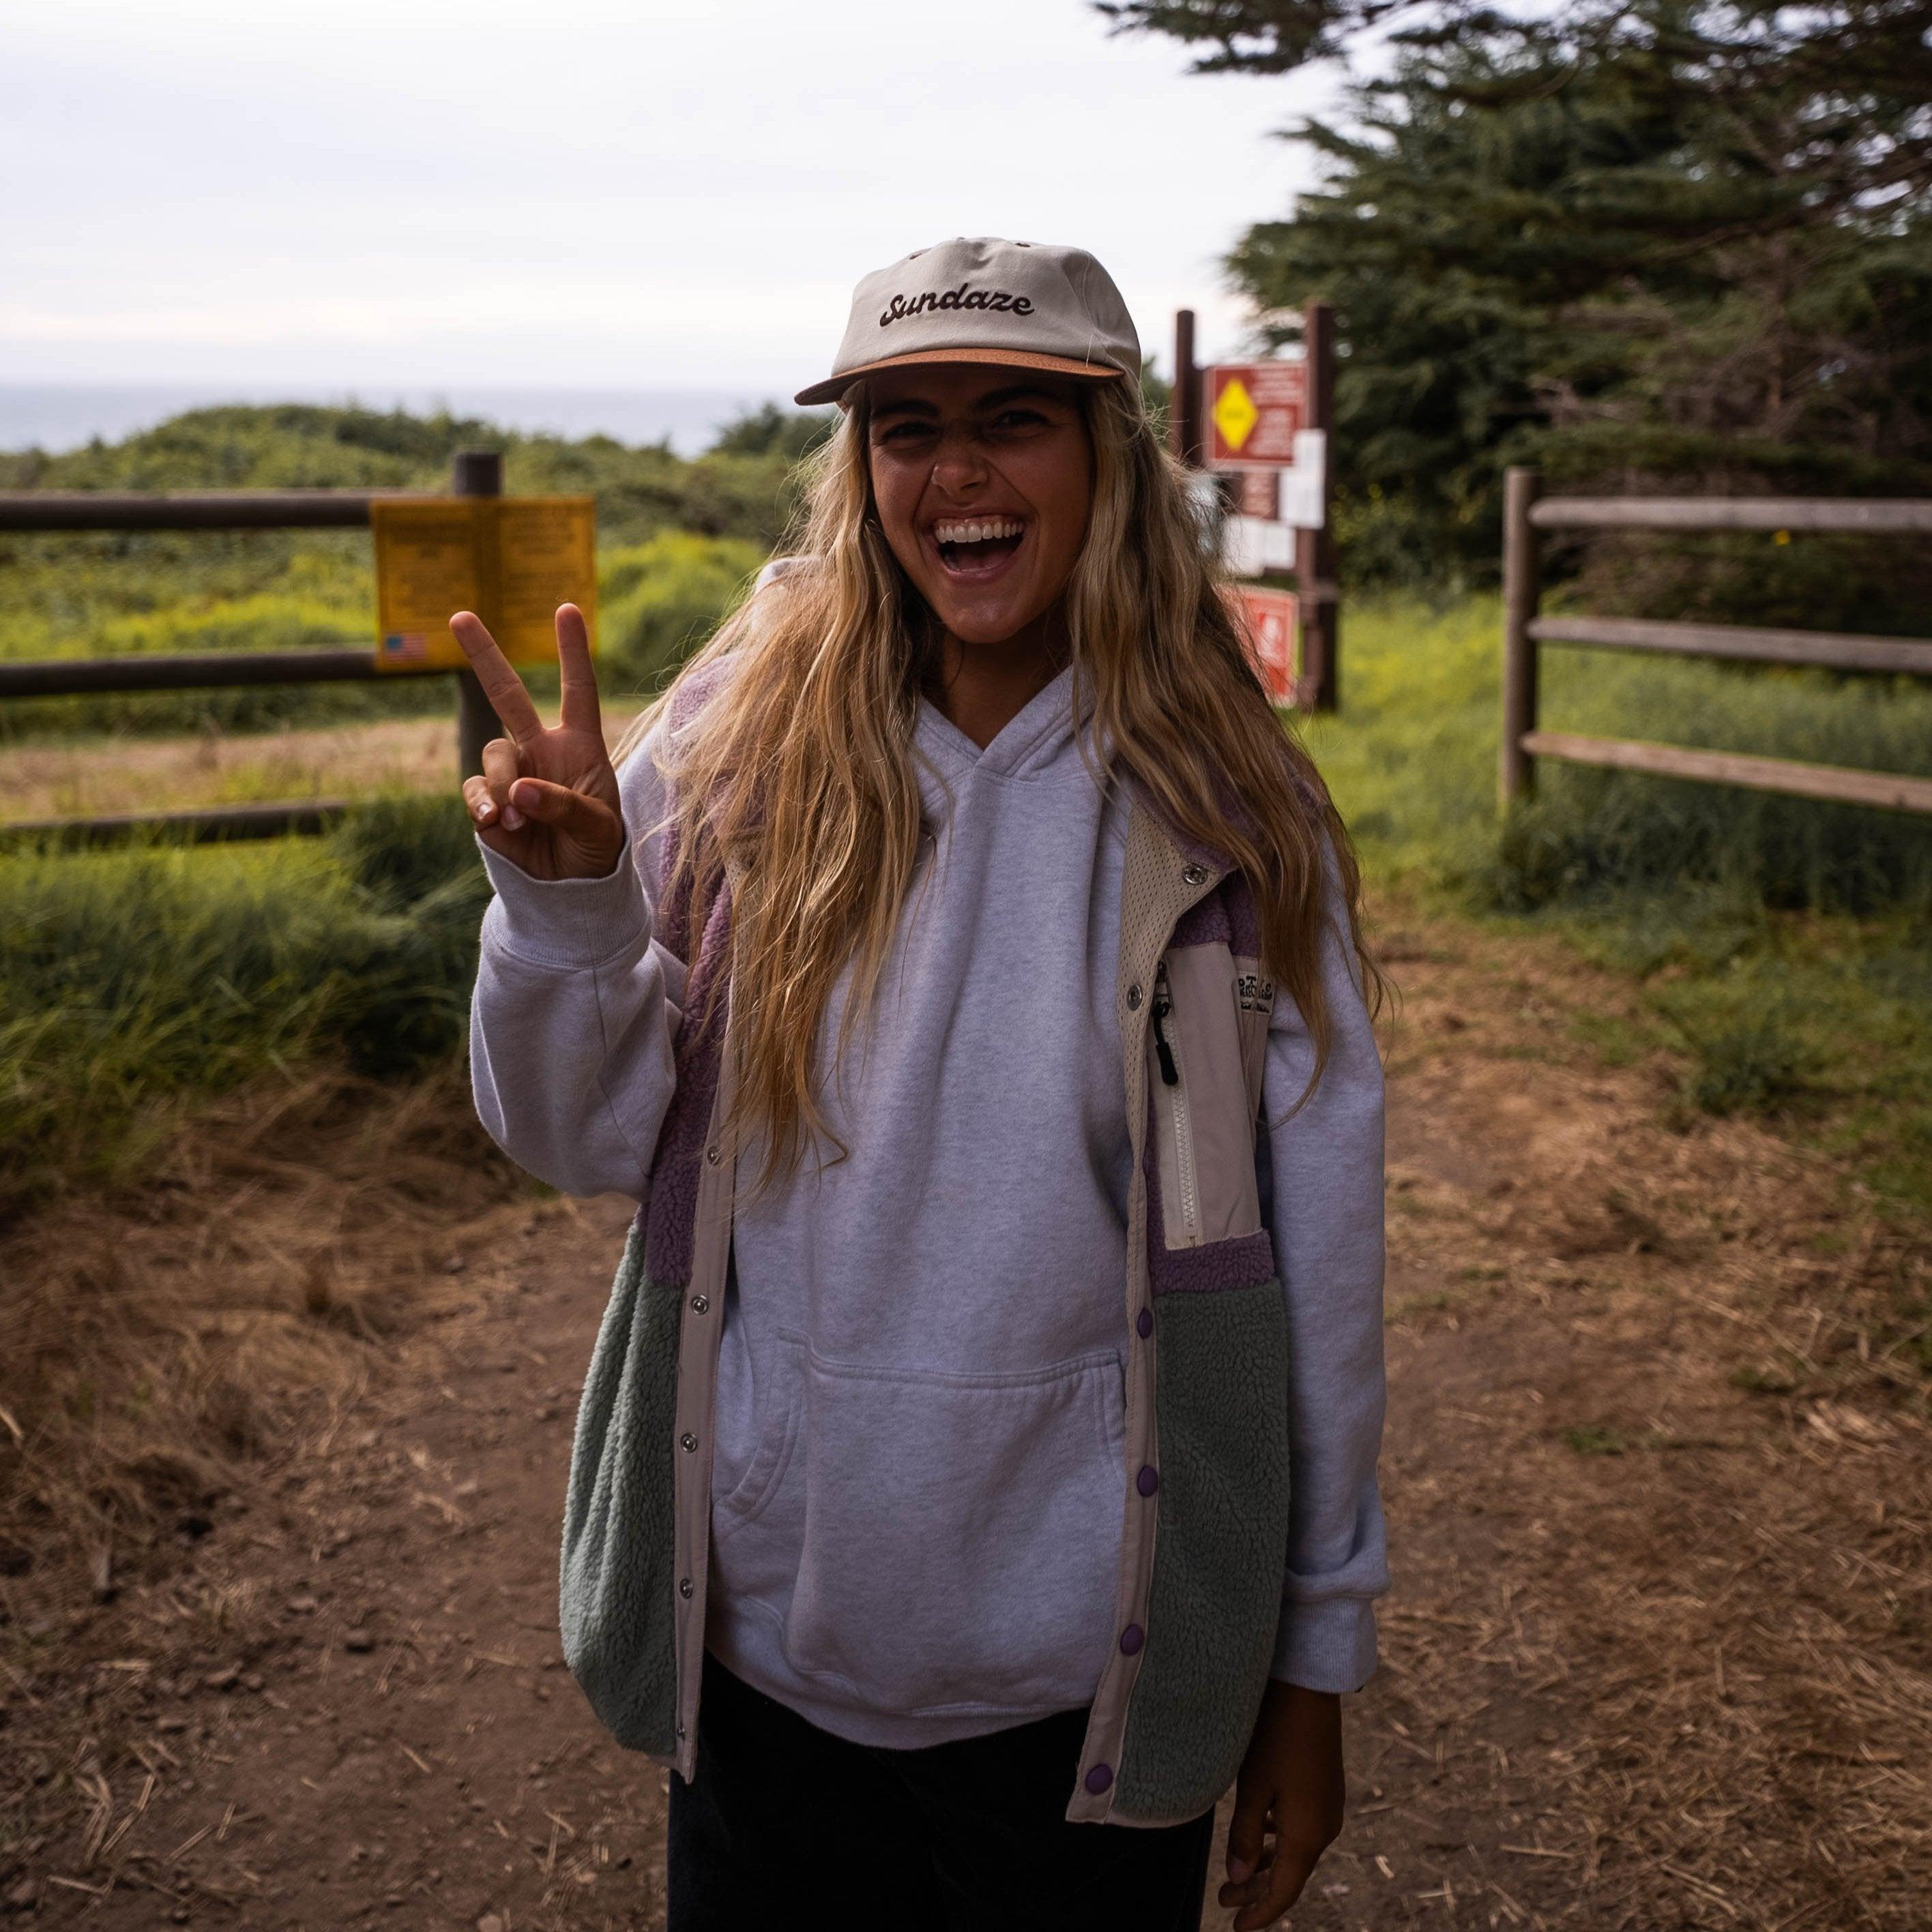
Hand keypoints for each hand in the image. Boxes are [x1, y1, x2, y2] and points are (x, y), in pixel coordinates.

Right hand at [453, 603, 625, 881]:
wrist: (572, 888)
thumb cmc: (597, 847)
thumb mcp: (597, 826)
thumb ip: (563, 804)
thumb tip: (517, 791)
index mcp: (580, 745)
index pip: (577, 690)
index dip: (572, 651)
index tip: (566, 609)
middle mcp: (541, 750)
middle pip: (507, 694)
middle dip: (484, 655)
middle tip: (459, 616)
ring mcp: (511, 773)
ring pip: (492, 754)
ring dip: (501, 784)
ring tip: (518, 819)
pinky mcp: (487, 802)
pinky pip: (474, 790)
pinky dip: (482, 805)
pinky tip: (495, 824)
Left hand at [1218, 1681, 1345, 1929]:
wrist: (1308, 1689)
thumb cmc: (1275, 1735)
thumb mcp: (1253, 1787)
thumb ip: (1244, 1836)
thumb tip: (1239, 1879)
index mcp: (1309, 1834)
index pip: (1284, 1891)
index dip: (1260, 1914)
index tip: (1236, 1930)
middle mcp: (1325, 1827)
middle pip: (1290, 1874)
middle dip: (1257, 1892)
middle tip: (1223, 1901)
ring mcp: (1328, 1807)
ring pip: (1295, 1851)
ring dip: (1266, 1866)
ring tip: (1235, 1876)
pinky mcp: (1324, 1789)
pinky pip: (1301, 1829)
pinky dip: (1277, 1842)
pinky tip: (1258, 1836)